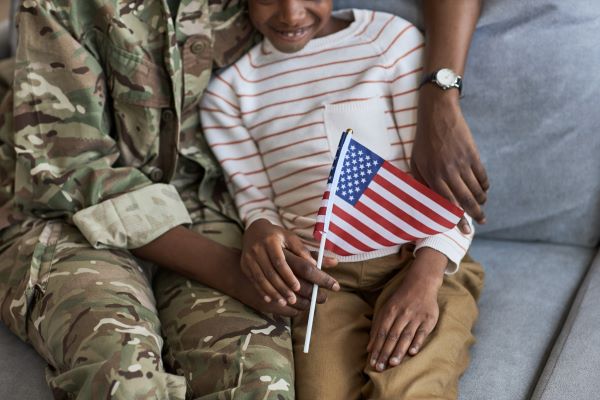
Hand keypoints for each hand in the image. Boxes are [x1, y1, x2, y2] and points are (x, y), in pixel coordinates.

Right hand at [242, 219, 338, 306]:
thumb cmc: (278, 236)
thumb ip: (305, 251)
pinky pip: (254, 281)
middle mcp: (258, 249)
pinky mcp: (245, 265)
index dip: (289, 275)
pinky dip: (263, 291)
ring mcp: (250, 258)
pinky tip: (272, 300)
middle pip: (271, 273)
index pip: (280, 261)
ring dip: (274, 292)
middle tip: (294, 300)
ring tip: (285, 302)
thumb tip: (322, 264)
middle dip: (282, 288)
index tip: (298, 287)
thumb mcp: (291, 238)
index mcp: (272, 241)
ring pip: (262, 279)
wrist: (254, 231)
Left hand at [367, 248, 445, 370]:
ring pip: (405, 336)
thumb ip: (377, 326)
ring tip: (392, 363)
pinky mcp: (428, 319)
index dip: (376, 348)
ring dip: (399, 350)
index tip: (372, 361)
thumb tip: (369, 347)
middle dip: (385, 352)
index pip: (381, 333)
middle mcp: (402, 314)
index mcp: (390, 311)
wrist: (421, 283)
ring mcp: (416, 317)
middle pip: (392, 336)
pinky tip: (412, 353)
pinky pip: (422, 333)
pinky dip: (417, 342)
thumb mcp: (386, 308)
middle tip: (379, 367)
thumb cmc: (401, 299)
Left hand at [412, 86, 488, 232]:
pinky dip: (485, 185)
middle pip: (466, 200)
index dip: (457, 219)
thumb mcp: (416, 162)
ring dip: (481, 200)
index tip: (465, 230)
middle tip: (482, 222)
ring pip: (477, 189)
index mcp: (432, 177)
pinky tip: (483, 189)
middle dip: (476, 214)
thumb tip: (428, 200)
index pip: (448, 204)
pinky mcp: (473, 154)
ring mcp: (462, 164)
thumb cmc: (423, 140)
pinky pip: (483, 176)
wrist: (438, 114)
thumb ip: (422, 181)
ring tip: (481, 204)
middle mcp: (448, 173)